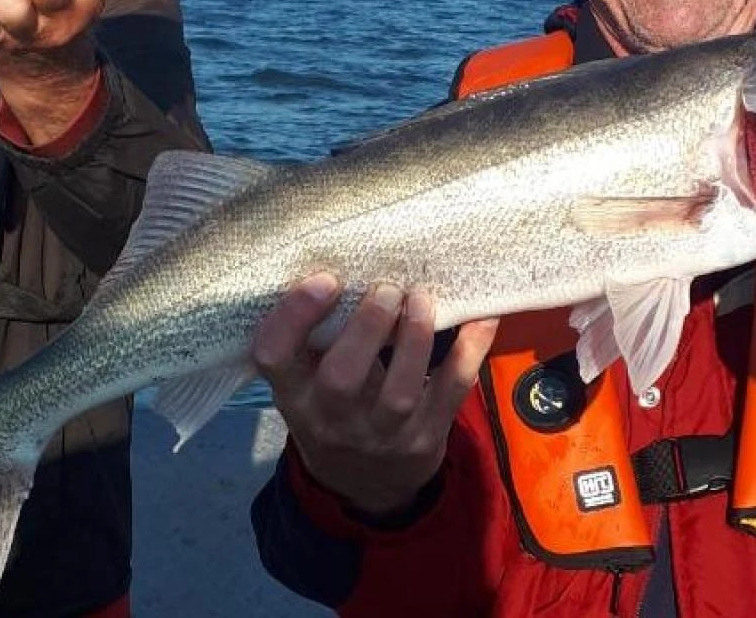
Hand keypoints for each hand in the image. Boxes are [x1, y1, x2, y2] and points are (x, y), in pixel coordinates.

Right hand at [252, 274, 498, 519]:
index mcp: (295, 397)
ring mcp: (382, 436)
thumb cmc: (333, 413)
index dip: (294, 315)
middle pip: (341, 379)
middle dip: (367, 326)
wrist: (366, 487)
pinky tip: (482, 317)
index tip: (326, 279)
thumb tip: (349, 267)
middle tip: (387, 288)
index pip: (274, 357)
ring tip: (421, 298)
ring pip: (399, 391)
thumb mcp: (307, 387)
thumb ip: (315, 342)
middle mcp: (332, 422)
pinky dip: (470, 351)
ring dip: (414, 336)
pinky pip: (451, 392)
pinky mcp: (426, 439)